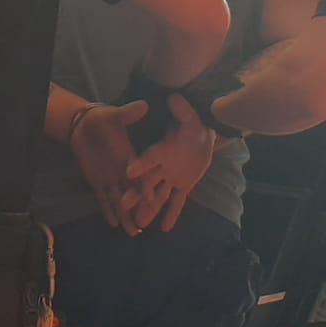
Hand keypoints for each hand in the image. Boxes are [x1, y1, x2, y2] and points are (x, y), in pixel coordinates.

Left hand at [69, 101, 148, 234]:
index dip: (146, 187)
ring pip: (118, 200)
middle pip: (131, 193)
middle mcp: (122, 170)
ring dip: (125, 215)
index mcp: (129, 157)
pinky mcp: (96, 180)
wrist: (85, 124)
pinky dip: (107, 210)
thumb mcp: (115, 115)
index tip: (154, 200)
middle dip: (138, 209)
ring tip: (133, 232)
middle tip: (145, 225)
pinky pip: (102, 198)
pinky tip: (113, 223)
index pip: (140, 175)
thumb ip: (128, 113)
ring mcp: (109, 177)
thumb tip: (144, 105)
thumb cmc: (103, 119)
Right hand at [119, 95, 215, 232]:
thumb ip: (183, 112)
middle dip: (135, 193)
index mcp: (162, 150)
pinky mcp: (182, 186)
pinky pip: (177, 203)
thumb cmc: (193, 126)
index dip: (141, 165)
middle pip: (147, 182)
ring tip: (139, 225)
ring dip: (149, 209)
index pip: (149, 158)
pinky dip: (171, 214)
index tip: (129, 172)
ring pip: (158, 196)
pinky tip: (164, 229)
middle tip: (123, 205)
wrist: (202, 136)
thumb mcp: (191, 119)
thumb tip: (175, 97)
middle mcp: (162, 167)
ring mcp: (171, 178)